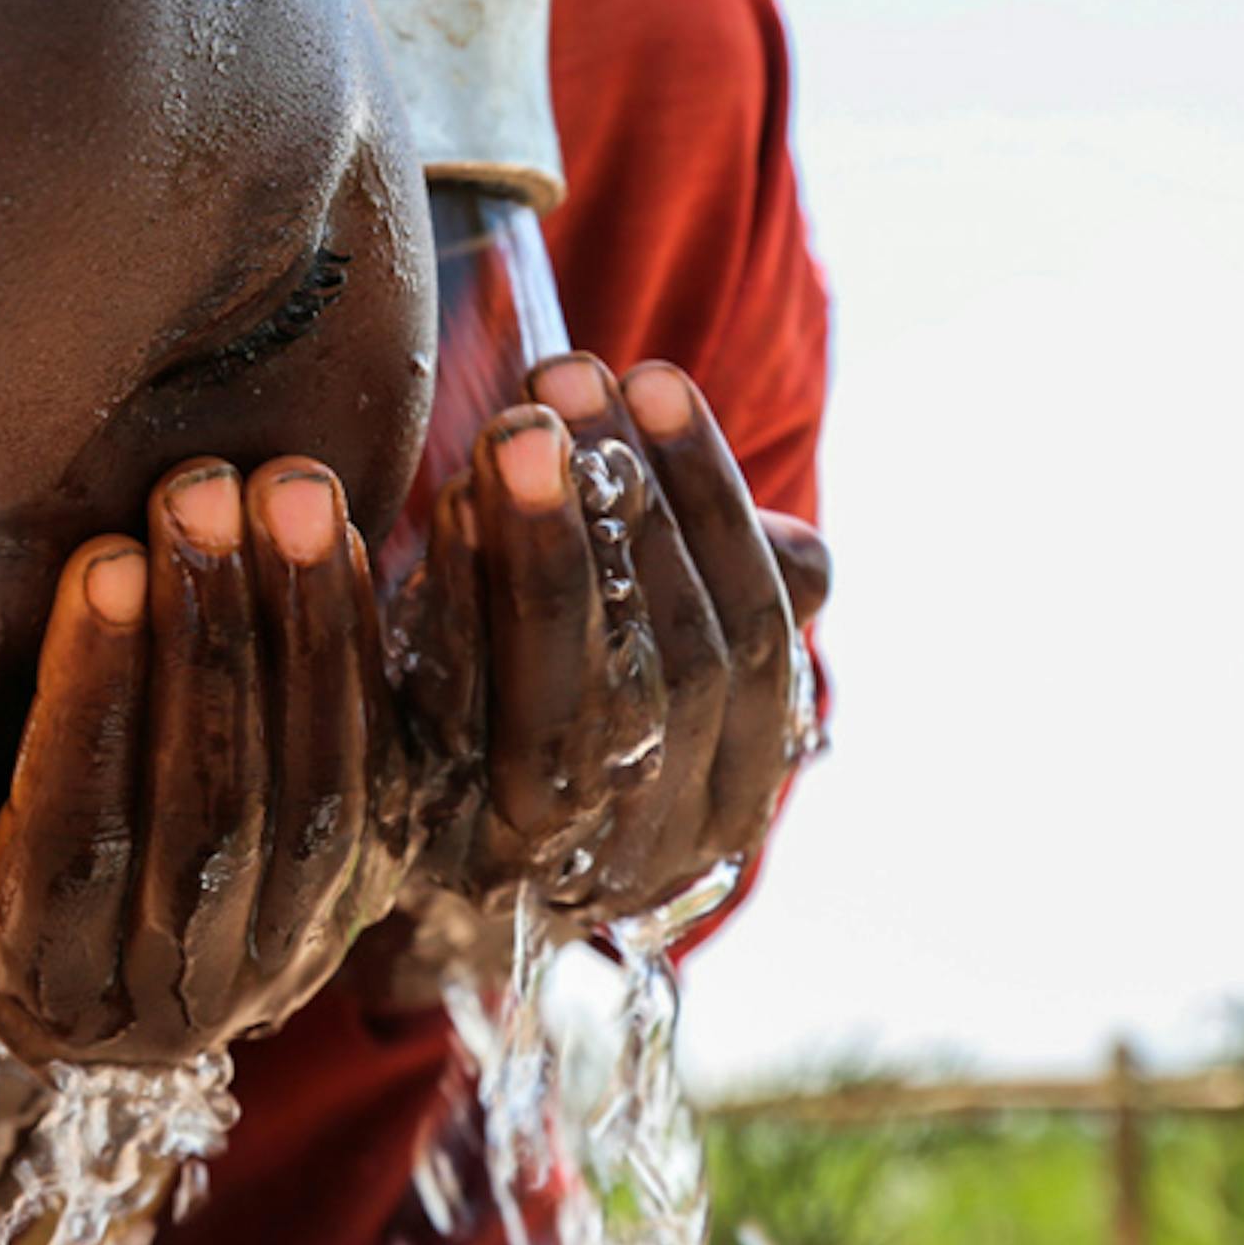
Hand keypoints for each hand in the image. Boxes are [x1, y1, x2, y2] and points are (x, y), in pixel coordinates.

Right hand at [0, 458, 415, 1063]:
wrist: (70, 923)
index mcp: (41, 988)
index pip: (75, 841)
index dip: (92, 698)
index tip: (100, 559)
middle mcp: (178, 996)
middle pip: (209, 814)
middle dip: (208, 642)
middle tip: (196, 494)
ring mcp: (283, 951)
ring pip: (318, 797)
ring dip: (305, 630)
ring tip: (280, 487)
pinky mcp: (366, 894)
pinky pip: (389, 776)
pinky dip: (367, 652)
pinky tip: (338, 536)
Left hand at [389, 352, 829, 922]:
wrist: (436, 867)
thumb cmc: (574, 706)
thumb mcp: (669, 658)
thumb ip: (735, 600)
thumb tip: (807, 559)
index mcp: (733, 788)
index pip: (752, 643)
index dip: (711, 507)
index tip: (657, 377)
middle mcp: (654, 843)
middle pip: (665, 669)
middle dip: (619, 511)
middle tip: (566, 378)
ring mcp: (547, 858)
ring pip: (562, 703)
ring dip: (535, 550)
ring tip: (510, 426)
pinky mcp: (437, 857)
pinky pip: (448, 725)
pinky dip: (447, 609)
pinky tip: (439, 509)